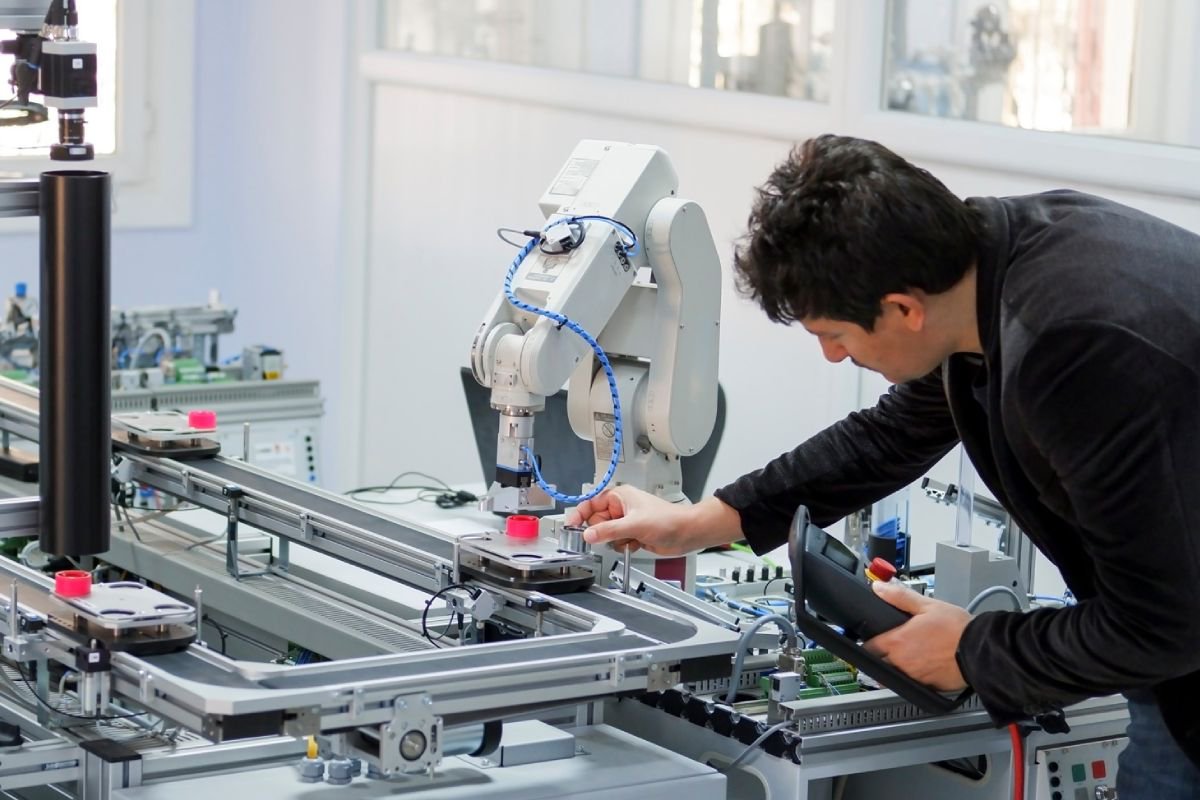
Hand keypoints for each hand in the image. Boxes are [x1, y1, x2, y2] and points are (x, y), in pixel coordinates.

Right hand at [566, 487, 738, 555]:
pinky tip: (636, 544)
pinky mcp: (632, 534)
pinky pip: (616, 543)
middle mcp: (620, 508)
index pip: (590, 504)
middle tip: (610, 537)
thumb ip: (608, 530)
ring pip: (606, 535)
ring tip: (630, 538)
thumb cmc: (668, 520)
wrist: (687, 533)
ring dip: (615, 541)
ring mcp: (626, 522)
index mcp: (619, 496)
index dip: (580, 515)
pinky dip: (624, 546)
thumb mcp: (634, 524)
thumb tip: (588, 534)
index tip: (571, 527)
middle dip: (602, 533)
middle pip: (596, 523)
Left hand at [864, 580, 970, 692]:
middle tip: (894, 644)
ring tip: (913, 653)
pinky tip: (926, 663)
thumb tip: (879, 588)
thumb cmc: (957, 629)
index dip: (869, 642)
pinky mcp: (928, 687)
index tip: (873, 638)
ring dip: (898, 665)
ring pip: (896, 674)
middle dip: (882, 655)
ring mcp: (915, 677)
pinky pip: (914, 682)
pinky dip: (915, 674)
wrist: (982, 651)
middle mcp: (902, 663)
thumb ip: (900, 597)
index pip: (869, 647)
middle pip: (880, 663)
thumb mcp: (927, 605)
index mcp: (897, 642)